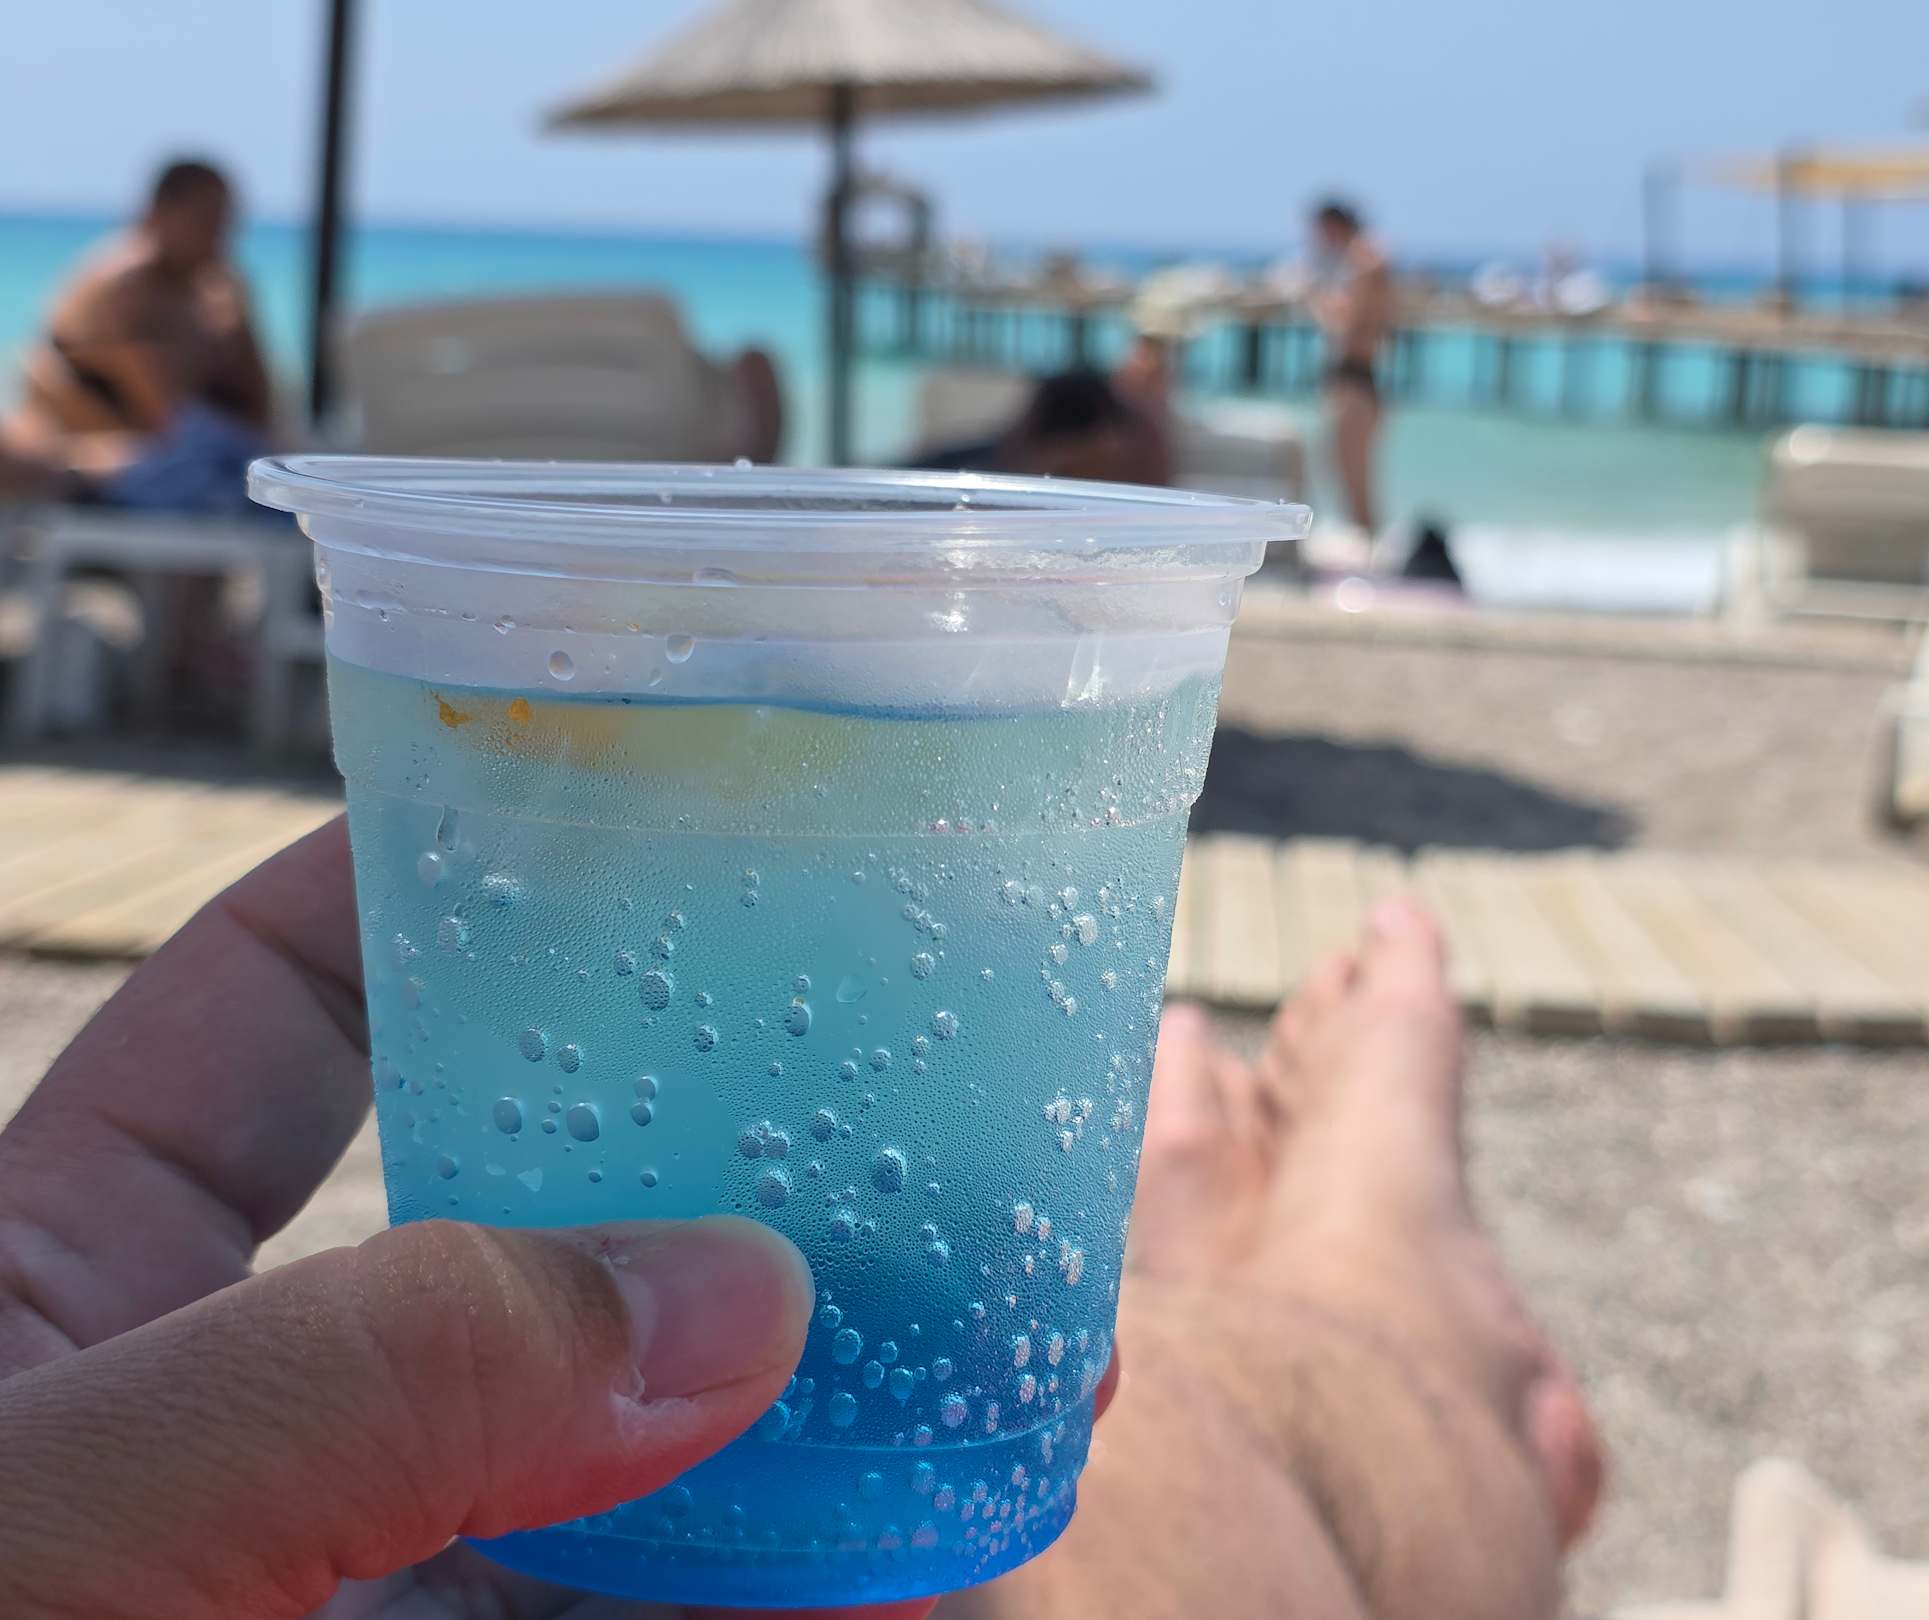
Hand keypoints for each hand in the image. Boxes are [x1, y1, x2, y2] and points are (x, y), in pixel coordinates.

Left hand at [0, 821, 948, 1619]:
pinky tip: (944, 1544)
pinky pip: (675, 1618)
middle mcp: (247, 1424)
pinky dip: (818, 1585)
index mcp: (64, 1294)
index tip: (639, 812)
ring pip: (629, 1447)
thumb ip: (364, 1378)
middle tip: (900, 1088)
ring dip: (814, 1389)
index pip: (271, 1019)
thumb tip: (732, 1293)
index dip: (441, 892)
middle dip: (710, 1158)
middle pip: (519, 1223)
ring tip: (998, 1316)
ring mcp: (375, 1587)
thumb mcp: (62, 1526)